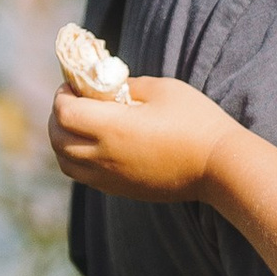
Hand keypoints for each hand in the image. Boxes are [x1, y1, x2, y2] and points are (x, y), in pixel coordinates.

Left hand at [47, 73, 239, 201]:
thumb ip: (128, 86)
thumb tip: (107, 87)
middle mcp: (104, 156)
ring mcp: (111, 178)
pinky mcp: (121, 190)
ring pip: (66, 163)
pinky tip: (95, 146)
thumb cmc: (196, 121)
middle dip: (57, 118)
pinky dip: (77, 160)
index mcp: (112, 127)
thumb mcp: (163, 89)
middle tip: (71, 102)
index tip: (73, 85)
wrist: (219, 166)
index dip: (62, 95)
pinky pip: (84, 177)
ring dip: (63, 142)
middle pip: (57, 140)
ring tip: (79, 126)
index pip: (64, 113)